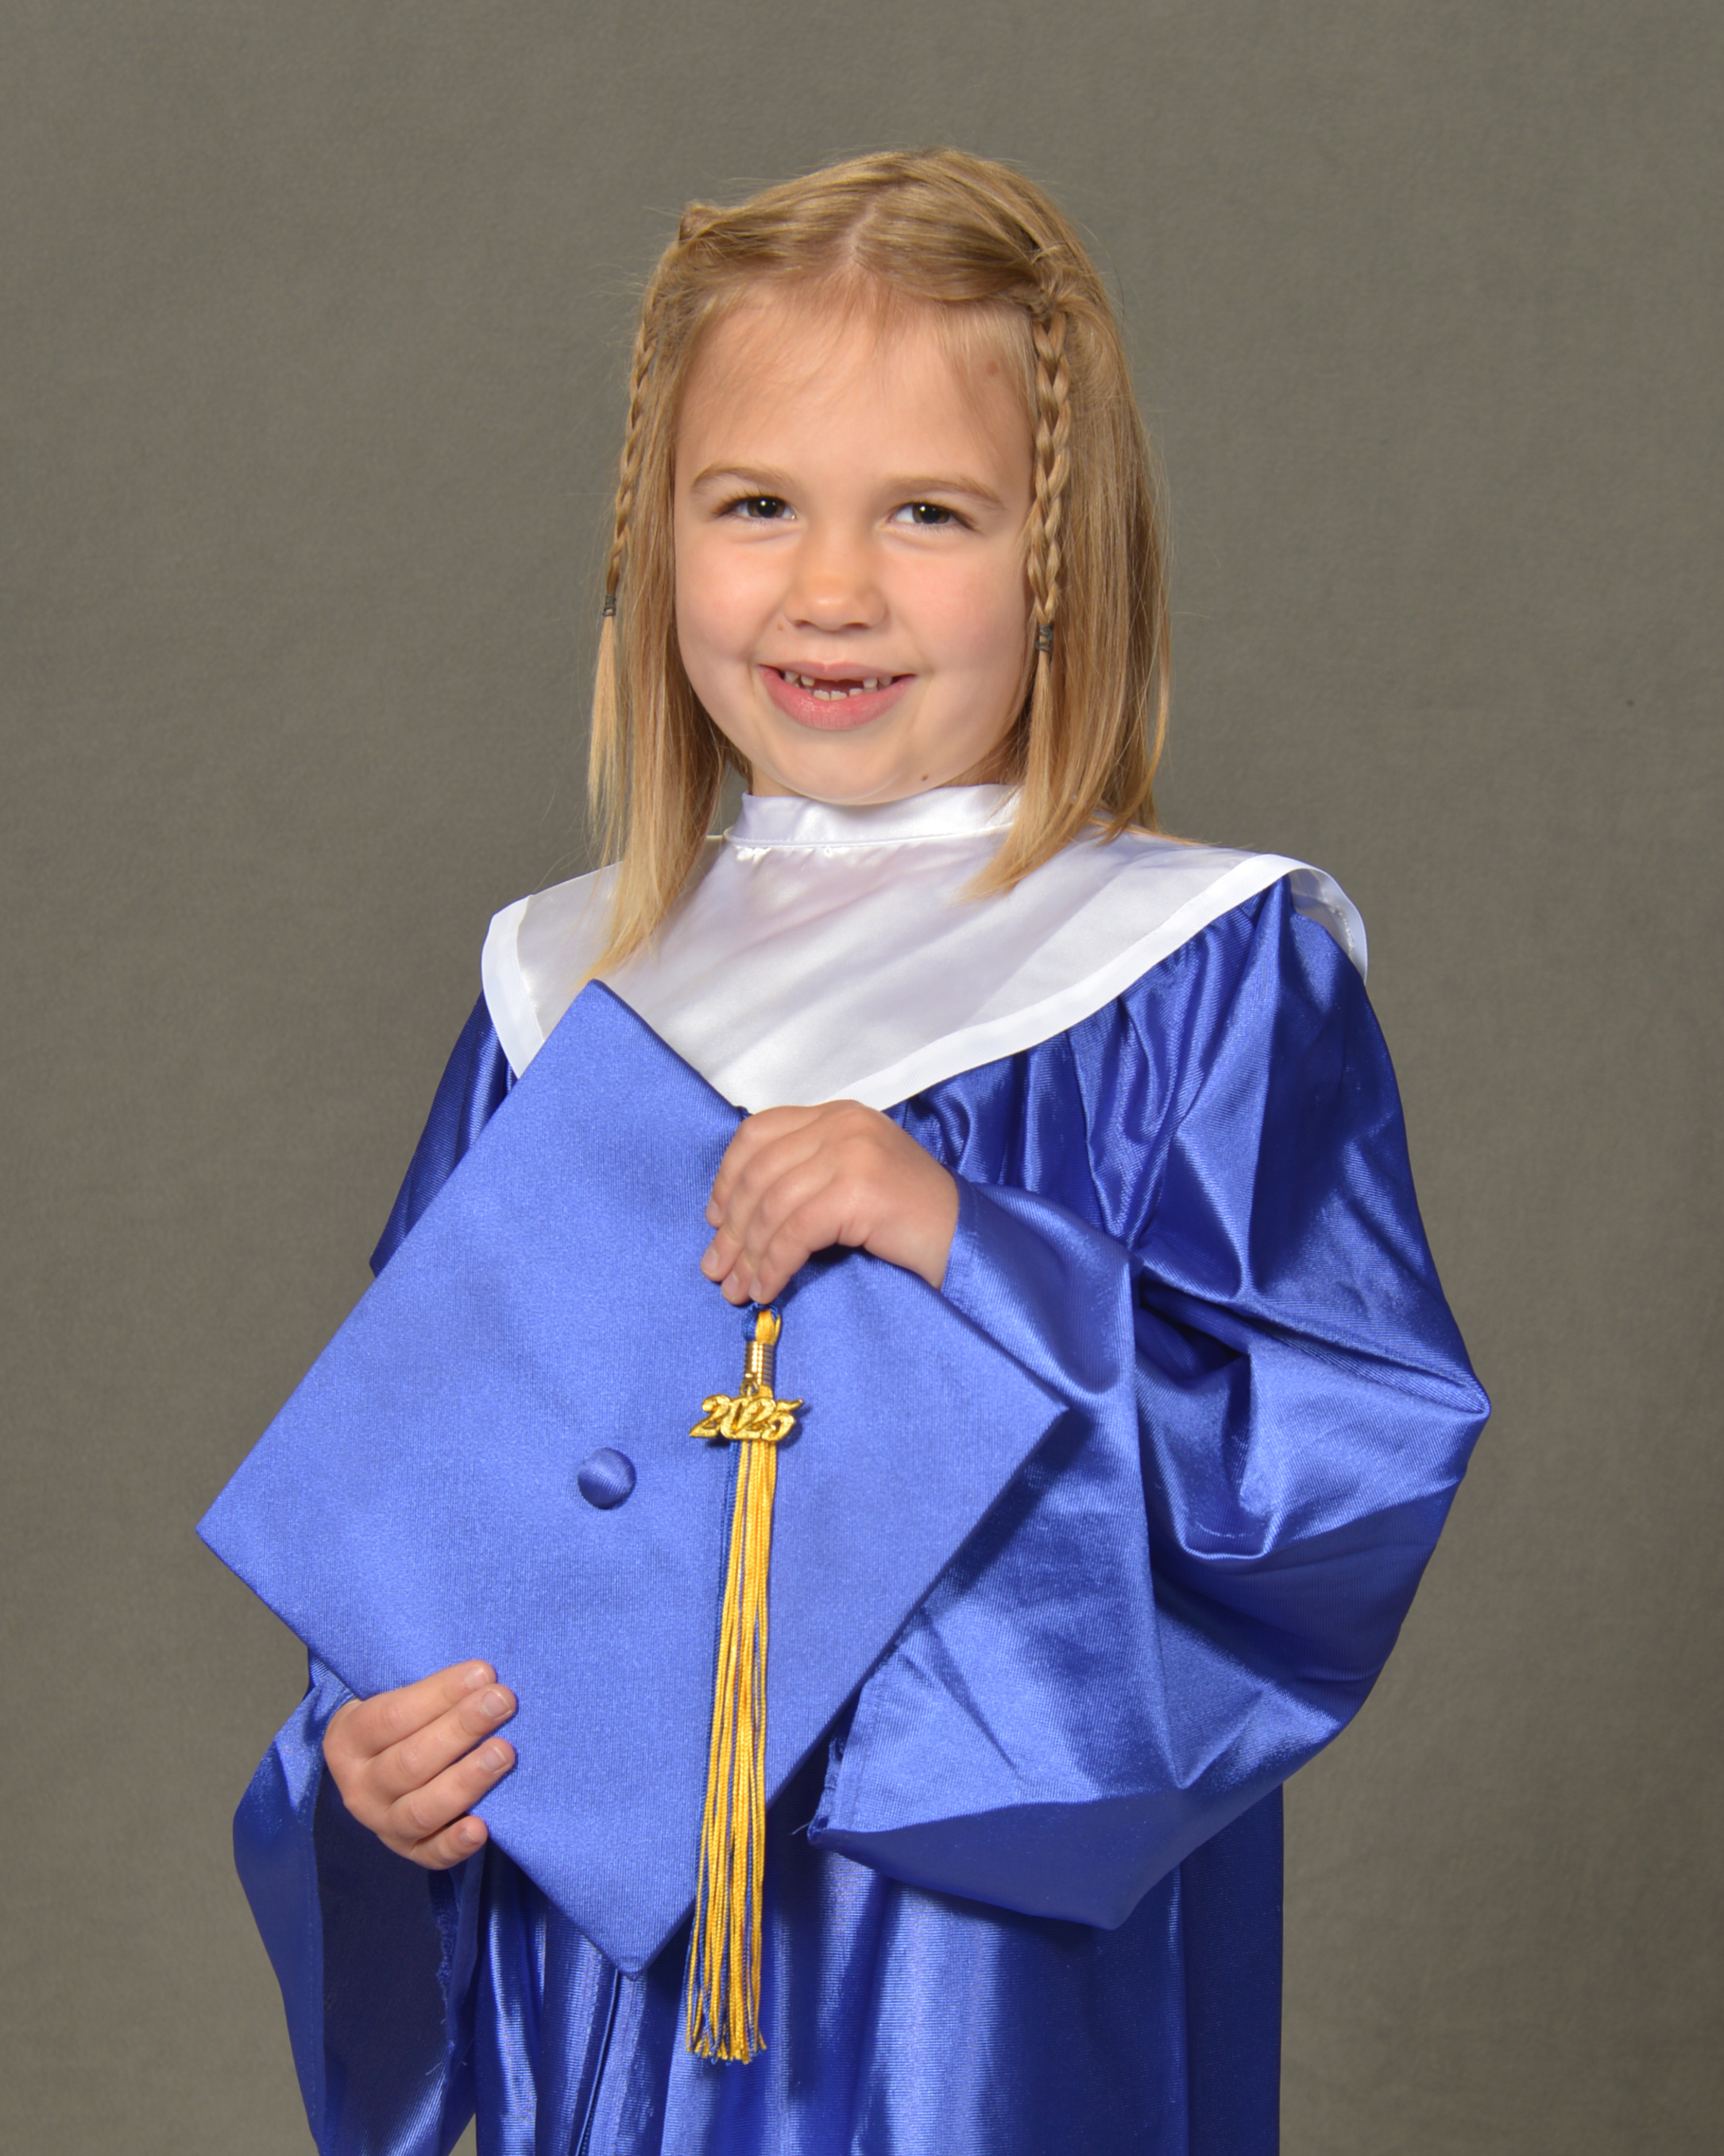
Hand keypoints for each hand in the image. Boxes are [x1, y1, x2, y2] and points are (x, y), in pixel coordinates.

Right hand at [322, 1659, 515, 1867]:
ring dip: (466, 1780)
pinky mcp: (410, 1851)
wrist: (377, 1771)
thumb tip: (484, 1678)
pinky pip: (432, 1855)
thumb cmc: (401, 1724)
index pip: (391, 1716)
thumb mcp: (395, 1700)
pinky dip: (456, 1845)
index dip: (439, 1694)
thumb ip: (431, 1693)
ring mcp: (383, 1825)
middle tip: (502, 1703)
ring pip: (421, 1809)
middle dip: (461, 1729)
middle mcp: (360, 1788)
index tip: (483, 1673)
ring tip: (504, 1753)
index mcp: (349, 1741)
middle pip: (410, 1762)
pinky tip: (482, 1828)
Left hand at [700, 1101, 958, 1306]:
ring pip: (772, 1204)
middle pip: (759, 1171)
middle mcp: (843, 1123)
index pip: (758, 1132)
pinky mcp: (860, 1189)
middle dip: (730, 1228)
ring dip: (748, 1254)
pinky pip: (795, 1231)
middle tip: (717, 1272)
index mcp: (838, 1115)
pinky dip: (774, 1264)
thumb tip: (732, 1219)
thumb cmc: (912, 1225)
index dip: (727, 1178)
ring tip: (738, 1290)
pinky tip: (768, 1290)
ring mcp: (853, 1152)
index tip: (714, 1221)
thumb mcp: (852, 1182)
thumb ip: (806, 1177)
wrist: (971, 1244)